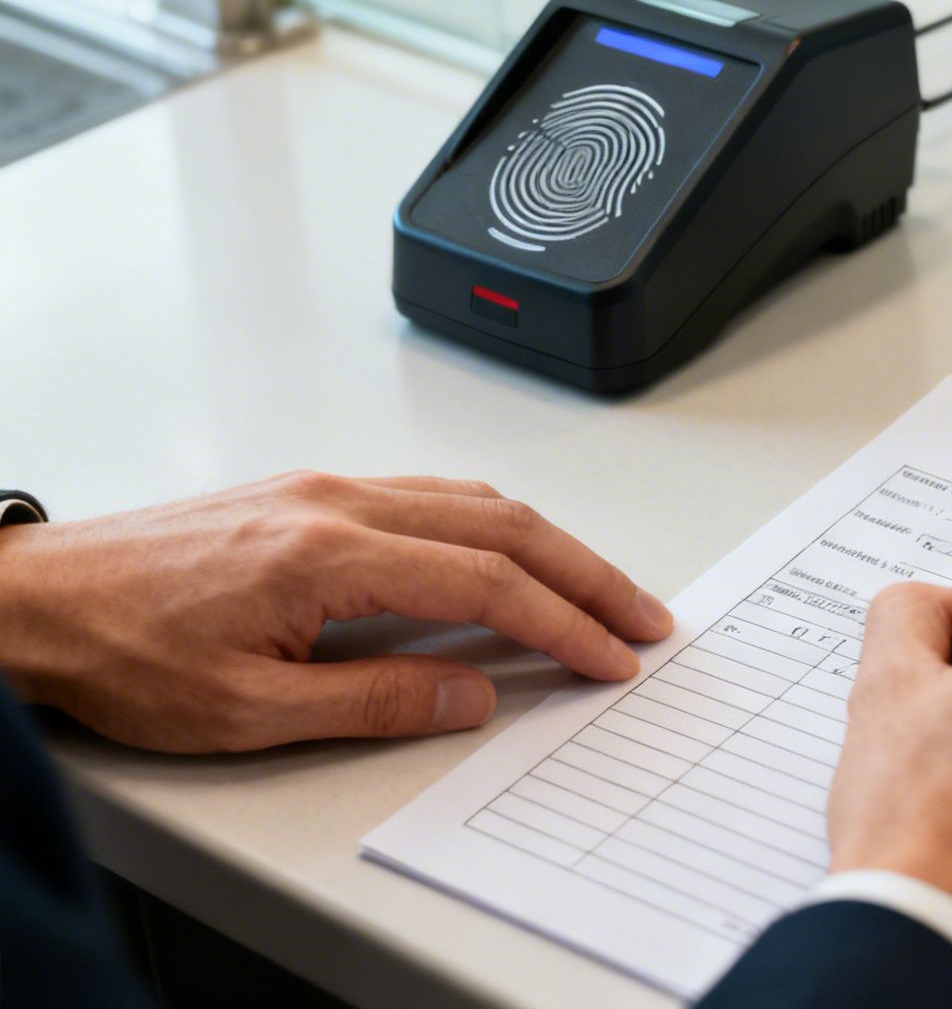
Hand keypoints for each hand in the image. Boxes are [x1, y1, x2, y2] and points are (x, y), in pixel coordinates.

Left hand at [0, 471, 671, 751]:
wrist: (35, 601)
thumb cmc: (120, 651)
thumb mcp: (246, 709)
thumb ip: (374, 699)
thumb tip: (472, 690)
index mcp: (327, 554)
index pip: (487, 582)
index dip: (565, 623)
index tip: (614, 656)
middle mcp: (337, 503)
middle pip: (504, 524)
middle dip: (588, 572)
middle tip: (644, 617)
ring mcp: (325, 488)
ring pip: (475, 498)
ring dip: (550, 544)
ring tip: (598, 589)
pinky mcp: (309, 490)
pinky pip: (432, 493)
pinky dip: (496, 523)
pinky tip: (511, 551)